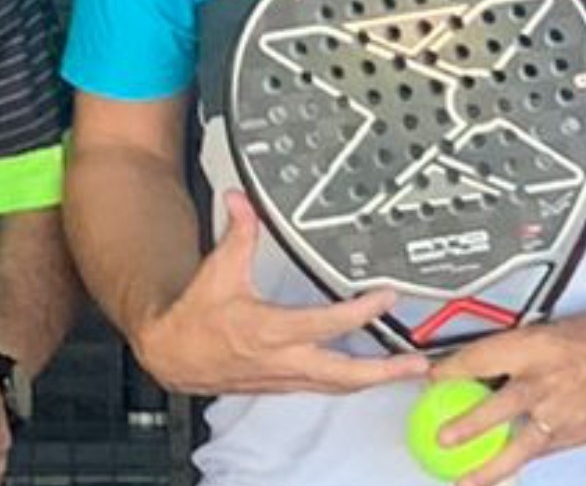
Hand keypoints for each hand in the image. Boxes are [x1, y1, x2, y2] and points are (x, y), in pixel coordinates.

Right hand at [134, 191, 428, 395]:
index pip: (325, 323)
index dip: (360, 312)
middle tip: (415, 361)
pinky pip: (324, 386)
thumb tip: (242, 199)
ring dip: (374, 379)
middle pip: (341, 372)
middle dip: (382, 369)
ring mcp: (283, 376)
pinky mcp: (282, 383)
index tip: (386, 297)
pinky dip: (351, 382)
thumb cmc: (194, 318)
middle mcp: (281, 359)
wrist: (170, 354)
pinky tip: (370, 375)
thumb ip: (238, 231)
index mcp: (269, 329)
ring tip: (406, 370)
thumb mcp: (218, 269)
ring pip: (336, 385)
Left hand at [430, 312, 585, 485]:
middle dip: (466, 424)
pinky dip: (516, 464)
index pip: (483, 356)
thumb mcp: (550, 332)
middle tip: (440, 436)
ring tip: (463, 480)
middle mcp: (545, 378)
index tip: (430, 378)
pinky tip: (499, 476)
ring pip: (516, 444)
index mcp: (535, 344)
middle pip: (497, 404)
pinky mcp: (571, 434)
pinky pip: (536, 453)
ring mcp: (559, 411)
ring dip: (487, 464)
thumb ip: (518, 353)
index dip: (452, 369)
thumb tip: (483, 367)